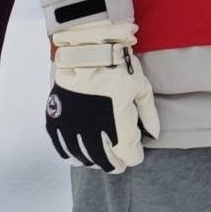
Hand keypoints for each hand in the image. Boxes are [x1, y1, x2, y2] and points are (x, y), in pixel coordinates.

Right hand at [46, 15, 149, 171]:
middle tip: (118, 164)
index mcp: (120, 123)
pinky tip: (76, 157)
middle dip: (115, 163)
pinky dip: (70, 154)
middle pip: (106, 160)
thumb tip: (154, 135)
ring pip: (83, 157)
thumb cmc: (118, 64)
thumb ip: (148, 113)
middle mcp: (95, 129)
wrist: (86, 47)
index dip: (133, 155)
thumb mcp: (141, 86)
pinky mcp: (56, 118)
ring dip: (93, 161)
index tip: (134, 152)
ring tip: (98, 160)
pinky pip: (61, 146)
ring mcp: (73, 125)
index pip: (129, 154)